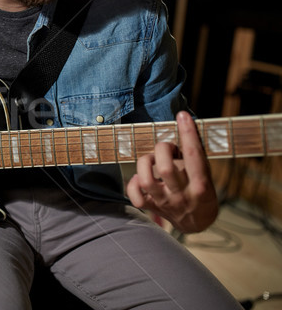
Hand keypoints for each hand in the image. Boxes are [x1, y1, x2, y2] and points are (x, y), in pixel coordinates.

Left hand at [126, 111, 218, 232]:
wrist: (198, 223)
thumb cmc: (202, 191)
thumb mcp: (207, 175)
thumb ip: (194, 157)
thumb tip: (184, 126)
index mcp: (200, 185)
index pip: (194, 156)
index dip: (188, 134)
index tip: (182, 117)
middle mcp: (182, 195)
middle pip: (165, 168)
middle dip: (162, 149)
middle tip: (167, 147)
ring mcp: (165, 202)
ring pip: (146, 181)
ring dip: (145, 162)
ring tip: (151, 159)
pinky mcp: (152, 207)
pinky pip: (135, 196)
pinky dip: (133, 184)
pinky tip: (139, 178)